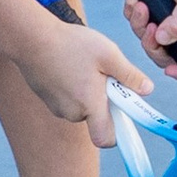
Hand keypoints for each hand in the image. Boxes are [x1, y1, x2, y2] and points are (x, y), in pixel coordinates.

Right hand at [24, 14, 147, 145]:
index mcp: (89, 105)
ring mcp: (56, 107)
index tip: (123, 113)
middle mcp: (72, 112)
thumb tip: (147, 89)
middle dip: (104, 100)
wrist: (30, 37)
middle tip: (103, 74)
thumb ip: (129, 75)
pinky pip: (67, 98)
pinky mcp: (46, 98)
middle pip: (96, 118)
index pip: (106, 139)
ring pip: (81, 106)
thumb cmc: (69, 44)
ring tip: (83, 65)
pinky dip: (72, 87)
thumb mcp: (108, 54)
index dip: (119, 133)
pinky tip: (68, 65)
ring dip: (87, 91)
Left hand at [130, 0, 176, 77]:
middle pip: (168, 58)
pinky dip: (133, 15)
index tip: (169, 69)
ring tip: (140, 6)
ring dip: (140, 26)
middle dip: (153, 45)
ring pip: (150, 42)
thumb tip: (161, 39)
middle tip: (149, 27)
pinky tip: (134, 1)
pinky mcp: (159, 17)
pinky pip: (140, 26)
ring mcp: (174, 28)